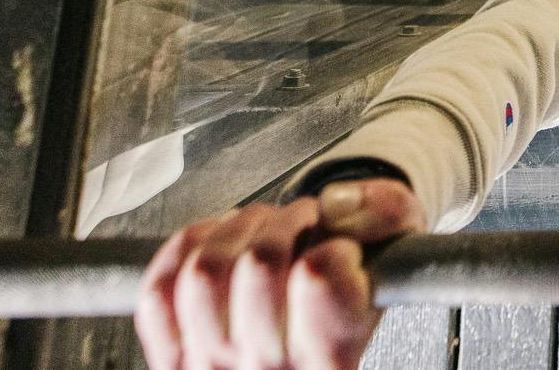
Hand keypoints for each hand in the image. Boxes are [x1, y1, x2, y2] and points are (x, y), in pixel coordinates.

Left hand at [136, 177, 422, 369]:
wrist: (319, 331)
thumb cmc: (355, 296)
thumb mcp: (400, 252)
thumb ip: (388, 214)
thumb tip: (336, 205)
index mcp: (330, 364)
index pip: (319, 284)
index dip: (333, 248)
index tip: (340, 248)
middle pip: (260, 265)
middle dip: (286, 221)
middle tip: (303, 222)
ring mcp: (210, 367)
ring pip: (204, 272)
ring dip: (237, 228)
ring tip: (262, 227)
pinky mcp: (171, 358)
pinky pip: (159, 293)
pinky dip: (186, 250)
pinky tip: (217, 242)